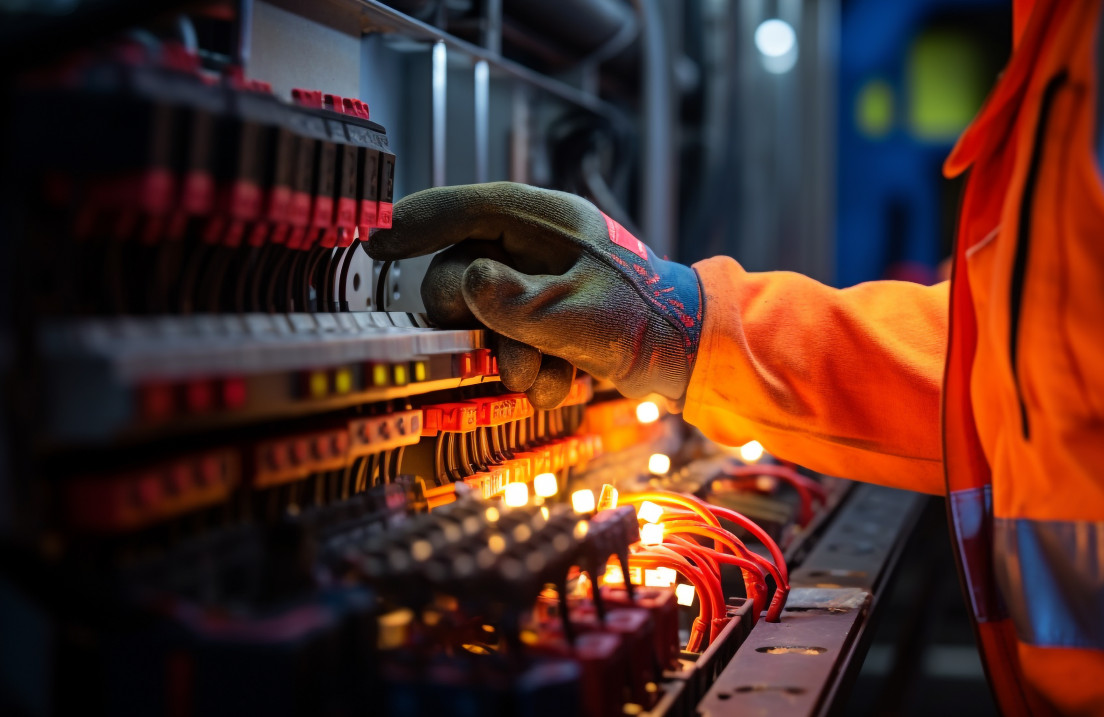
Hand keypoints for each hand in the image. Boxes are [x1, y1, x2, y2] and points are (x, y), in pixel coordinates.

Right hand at [366, 182, 703, 409]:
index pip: (465, 208)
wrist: (696, 357)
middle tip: (508, 362)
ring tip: (550, 380)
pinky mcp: (555, 319)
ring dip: (512, 359)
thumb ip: (511, 302)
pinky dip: (537, 370)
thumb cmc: (646, 321)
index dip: (415, 223)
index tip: (374, 242)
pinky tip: (568, 383)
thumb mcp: (574, 313)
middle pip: (463, 275)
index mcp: (545, 222)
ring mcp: (546, 283)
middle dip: (479, 329)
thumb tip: (464, 285)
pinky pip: (517, 341)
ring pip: (488, 318)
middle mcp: (539, 247)